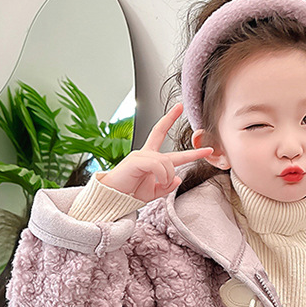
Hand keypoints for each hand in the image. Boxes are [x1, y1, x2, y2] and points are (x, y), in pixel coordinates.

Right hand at [99, 103, 213, 202]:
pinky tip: (161, 182)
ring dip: (169, 176)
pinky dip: (163, 176)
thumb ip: (166, 186)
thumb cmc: (129, 193)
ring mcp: (139, 155)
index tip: (180, 108)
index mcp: (149, 158)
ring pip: (166, 161)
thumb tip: (178, 179)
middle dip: (173, 121)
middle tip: (192, 125)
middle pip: (160, 132)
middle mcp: (145, 153)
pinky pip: (157, 165)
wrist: (112, 198)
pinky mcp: (135, 161)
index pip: (160, 134)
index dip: (169, 121)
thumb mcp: (153, 192)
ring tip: (163, 185)